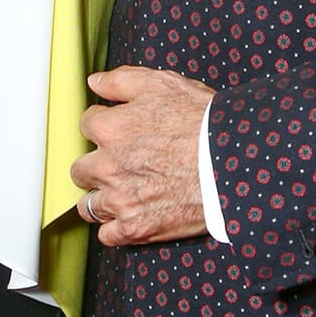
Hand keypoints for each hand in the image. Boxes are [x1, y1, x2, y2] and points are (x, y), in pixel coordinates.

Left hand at [72, 65, 213, 246]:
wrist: (235, 162)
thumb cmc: (205, 123)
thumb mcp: (164, 85)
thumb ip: (122, 81)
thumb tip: (95, 82)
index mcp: (110, 129)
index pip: (86, 126)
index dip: (105, 126)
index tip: (120, 132)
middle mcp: (107, 166)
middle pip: (80, 170)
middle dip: (97, 166)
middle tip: (121, 165)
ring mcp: (120, 200)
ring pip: (89, 206)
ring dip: (102, 199)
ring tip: (124, 194)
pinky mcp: (135, 228)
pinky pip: (107, 235)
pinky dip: (116, 228)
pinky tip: (132, 216)